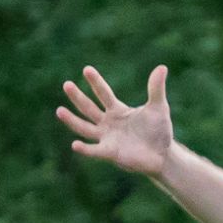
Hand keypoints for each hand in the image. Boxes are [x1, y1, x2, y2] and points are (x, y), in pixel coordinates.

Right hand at [56, 65, 173, 176]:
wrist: (163, 155)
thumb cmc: (159, 131)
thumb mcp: (158, 108)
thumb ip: (156, 89)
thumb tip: (162, 67)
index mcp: (118, 110)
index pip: (104, 94)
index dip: (96, 82)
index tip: (87, 69)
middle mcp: (108, 123)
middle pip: (89, 108)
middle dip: (78, 97)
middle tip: (67, 84)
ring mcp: (107, 137)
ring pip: (84, 127)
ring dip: (72, 120)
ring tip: (59, 110)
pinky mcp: (110, 152)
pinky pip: (94, 150)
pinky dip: (85, 149)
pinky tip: (75, 145)